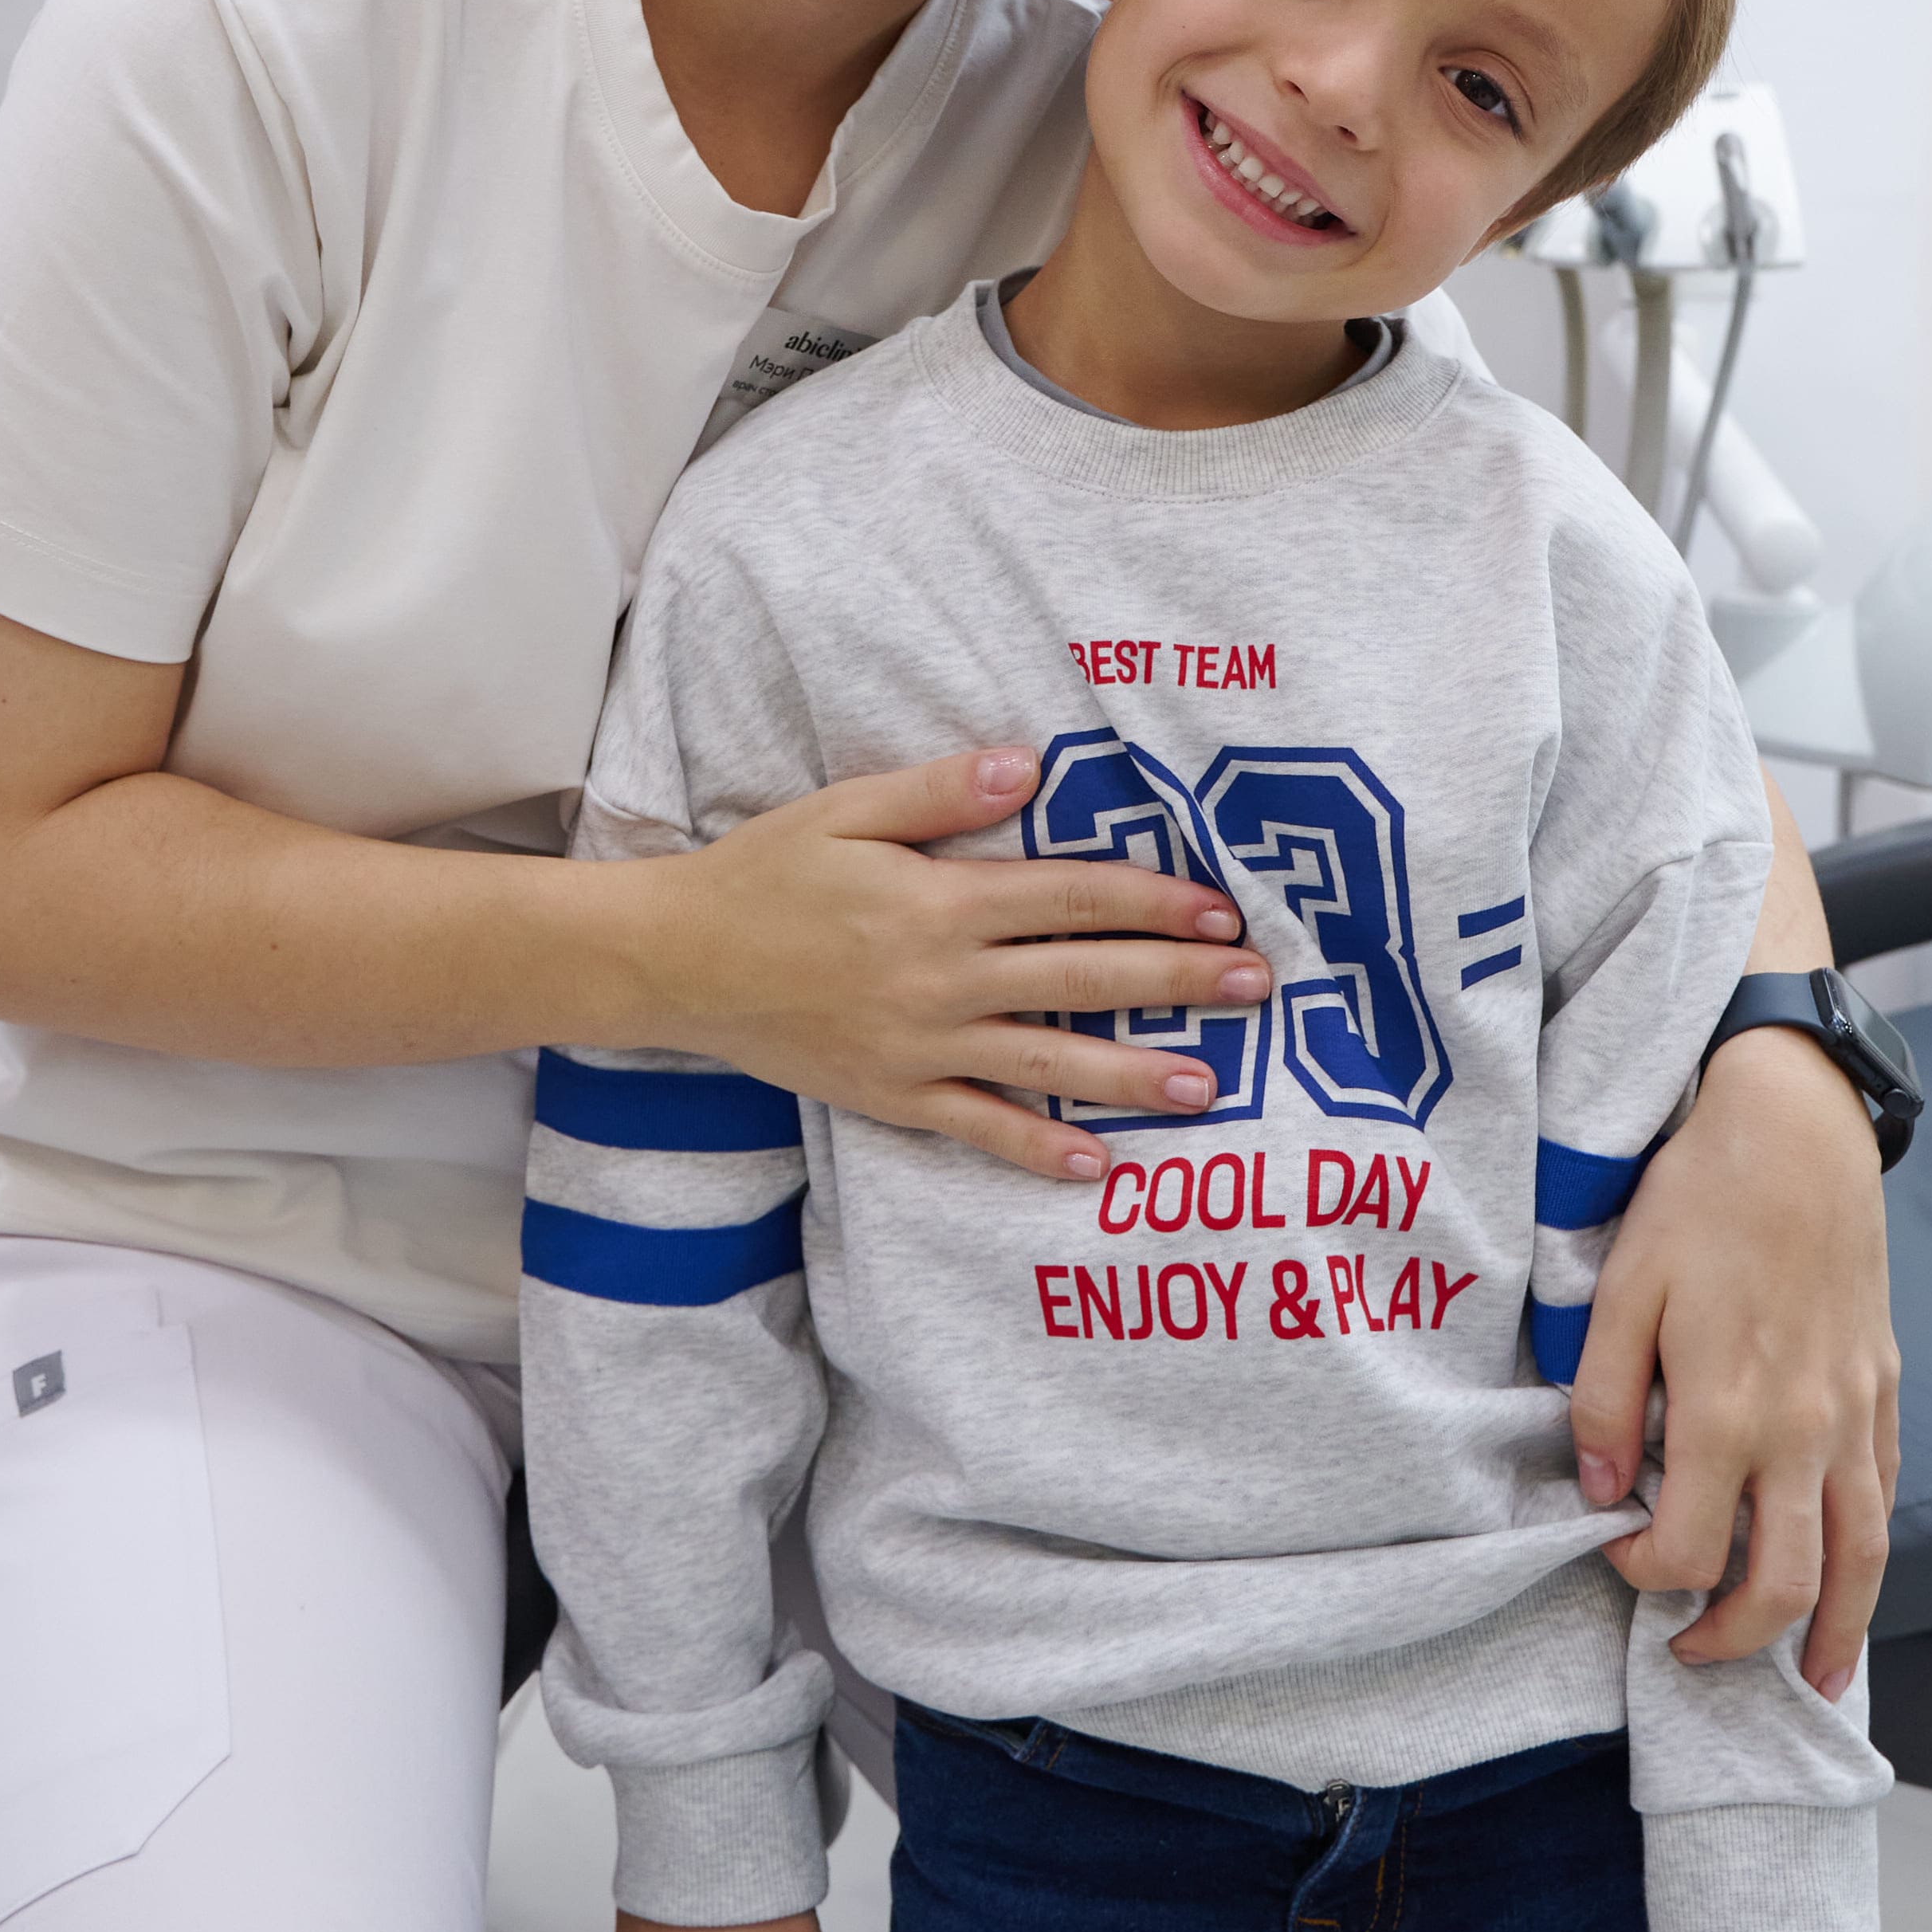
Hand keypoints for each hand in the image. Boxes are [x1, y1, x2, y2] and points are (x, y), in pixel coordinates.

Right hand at [630, 750, 1269, 1187]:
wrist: (676, 962)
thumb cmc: (765, 872)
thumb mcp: (846, 809)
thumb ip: (941, 790)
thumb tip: (1031, 765)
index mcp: (939, 901)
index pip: (1070, 898)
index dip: (1150, 901)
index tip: (1218, 908)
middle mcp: (941, 980)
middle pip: (1080, 978)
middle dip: (1175, 982)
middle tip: (1256, 989)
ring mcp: (920, 1047)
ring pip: (1046, 1064)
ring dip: (1132, 1074)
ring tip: (1209, 1087)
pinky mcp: (892, 1096)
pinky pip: (977, 1129)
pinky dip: (1034, 1150)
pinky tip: (1094, 1166)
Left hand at [1573, 1026, 1897, 1698]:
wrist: (1798, 1135)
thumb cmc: (1699, 1202)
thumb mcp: (1621, 1291)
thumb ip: (1606, 1402)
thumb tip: (1605, 1493)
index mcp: (1728, 1411)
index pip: (1692, 1549)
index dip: (1647, 1573)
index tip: (1619, 1554)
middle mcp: (1802, 1431)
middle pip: (1785, 1583)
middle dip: (1737, 1639)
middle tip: (1692, 1654)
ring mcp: (1854, 1416)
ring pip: (1859, 1559)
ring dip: (1833, 1630)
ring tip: (1810, 1679)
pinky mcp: (1884, 1393)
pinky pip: (1885, 1500)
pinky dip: (1870, 1559)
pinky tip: (1851, 1582)